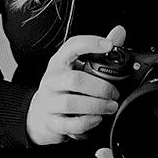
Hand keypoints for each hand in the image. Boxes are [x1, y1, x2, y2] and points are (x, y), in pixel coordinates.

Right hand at [26, 26, 126, 145]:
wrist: (39, 115)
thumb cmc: (62, 89)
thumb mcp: (76, 68)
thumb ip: (98, 51)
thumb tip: (119, 32)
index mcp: (59, 63)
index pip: (71, 47)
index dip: (90, 43)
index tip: (109, 45)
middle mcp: (52, 81)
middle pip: (75, 80)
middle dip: (101, 87)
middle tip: (115, 93)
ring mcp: (49, 102)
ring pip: (71, 103)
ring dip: (96, 106)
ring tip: (110, 106)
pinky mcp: (52, 122)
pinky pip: (69, 124)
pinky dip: (87, 123)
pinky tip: (97, 119)